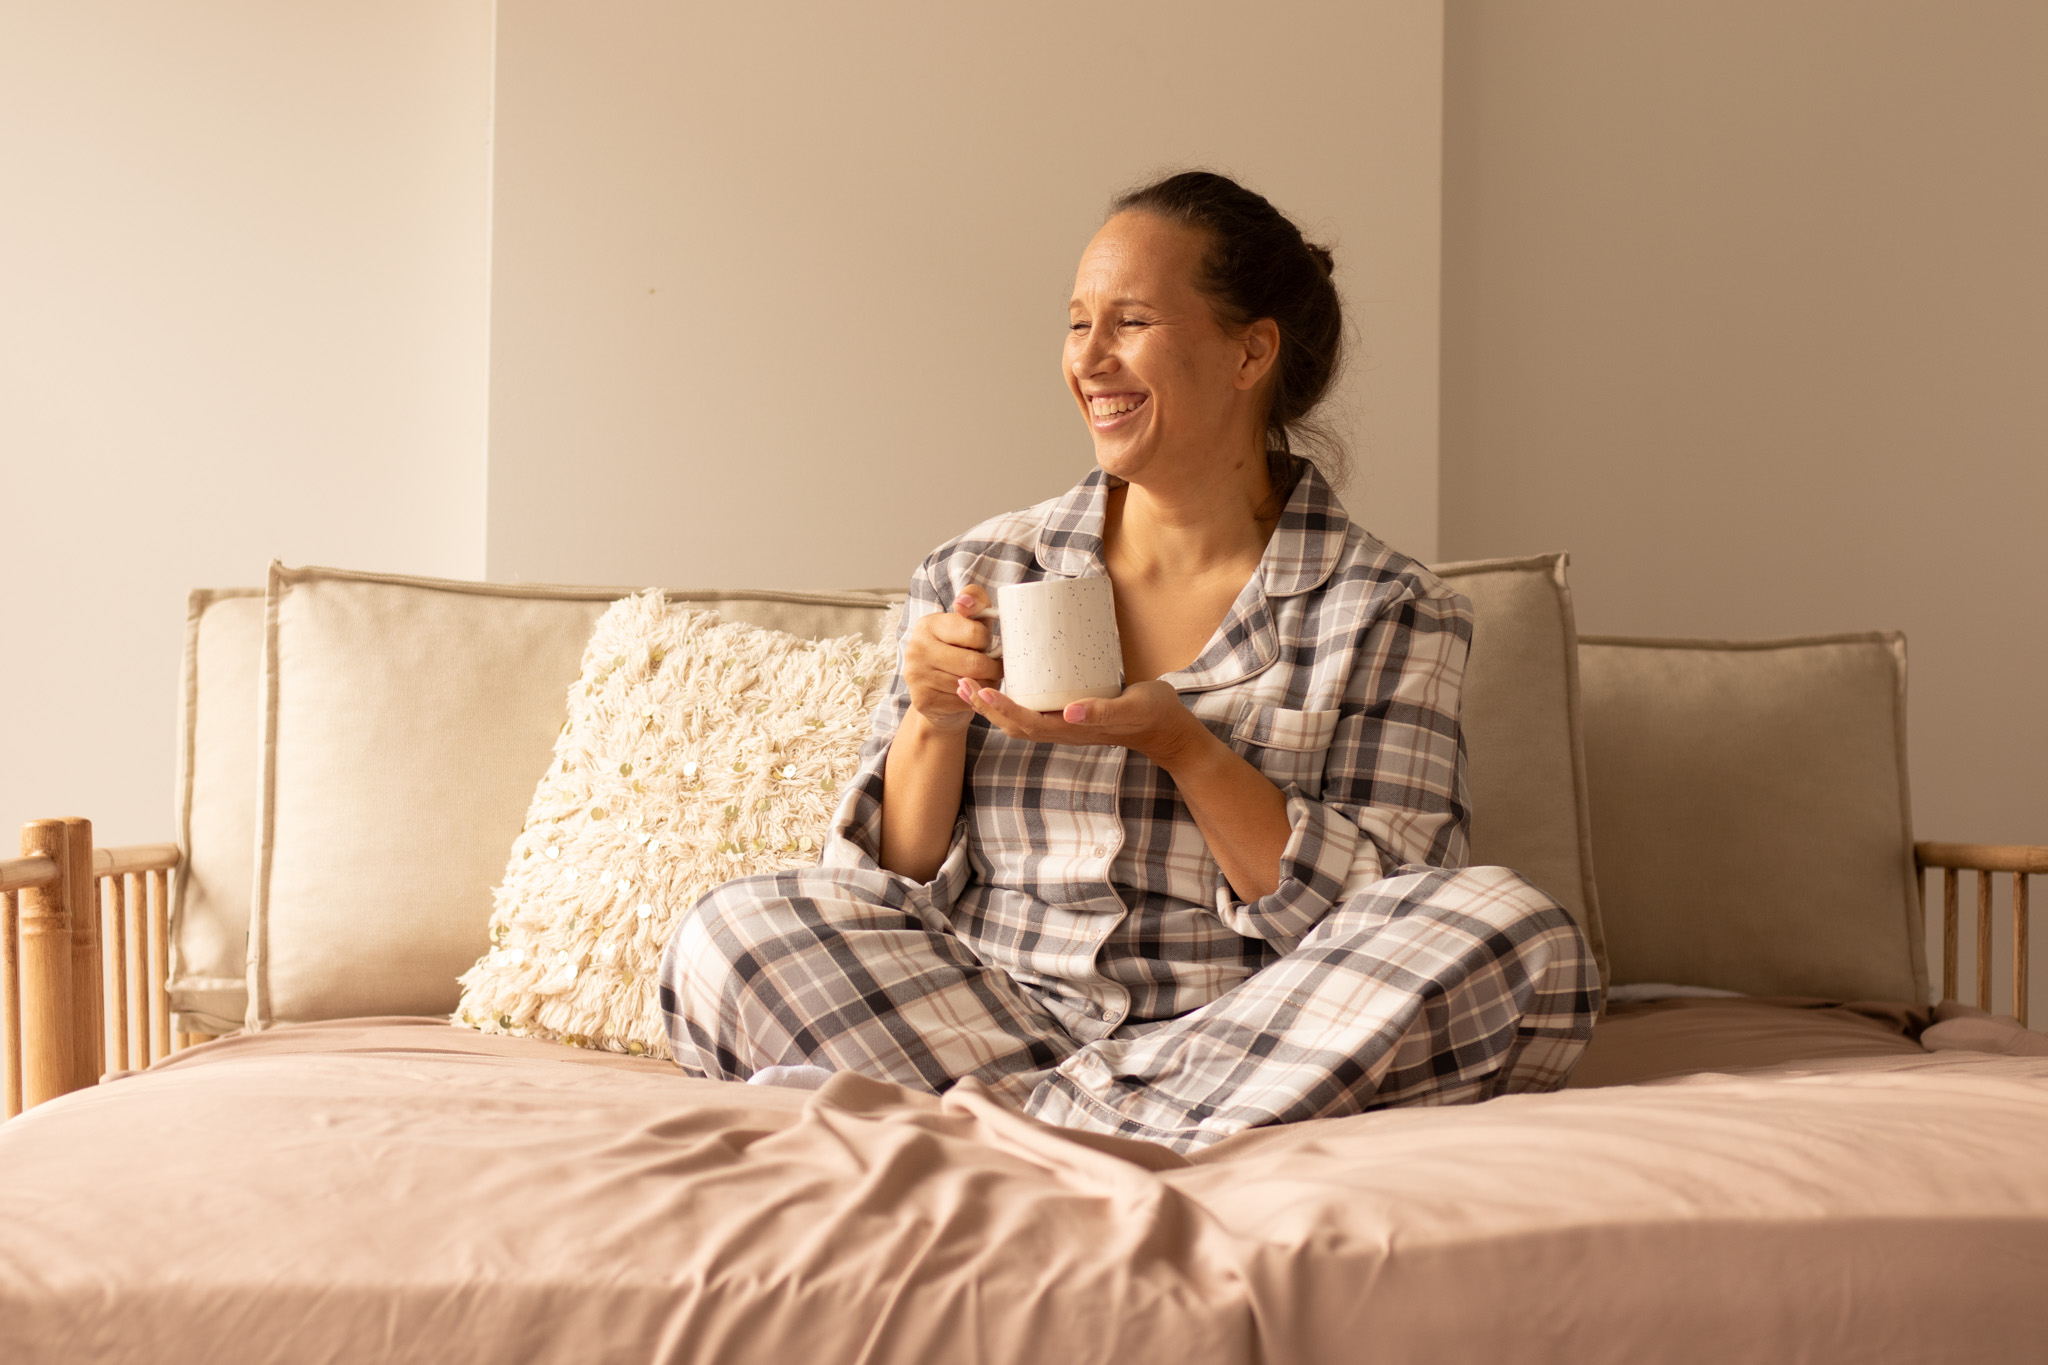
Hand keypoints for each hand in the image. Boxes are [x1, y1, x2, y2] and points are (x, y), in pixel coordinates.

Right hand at [901, 584, 1004, 733]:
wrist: (937, 690)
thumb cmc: (961, 650)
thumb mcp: (971, 622)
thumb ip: (975, 600)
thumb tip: (963, 602)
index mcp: (928, 624)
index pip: (975, 633)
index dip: (987, 642)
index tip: (985, 645)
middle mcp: (916, 648)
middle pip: (975, 663)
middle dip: (993, 668)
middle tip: (995, 668)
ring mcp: (916, 676)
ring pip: (971, 685)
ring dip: (987, 686)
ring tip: (984, 680)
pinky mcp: (922, 700)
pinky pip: (963, 702)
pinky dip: (975, 700)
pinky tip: (972, 694)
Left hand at [956, 678, 1210, 769]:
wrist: (1167, 728)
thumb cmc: (1151, 714)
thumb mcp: (1132, 709)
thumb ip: (1104, 711)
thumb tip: (1070, 711)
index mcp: (1072, 729)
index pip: (1025, 723)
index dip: (999, 709)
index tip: (978, 690)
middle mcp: (1062, 728)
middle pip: (1013, 723)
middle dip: (985, 706)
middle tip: (961, 682)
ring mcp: (1065, 723)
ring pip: (1019, 719)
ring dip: (992, 705)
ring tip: (970, 683)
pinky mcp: (1070, 713)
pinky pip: (1032, 709)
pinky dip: (1011, 698)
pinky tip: (1004, 680)